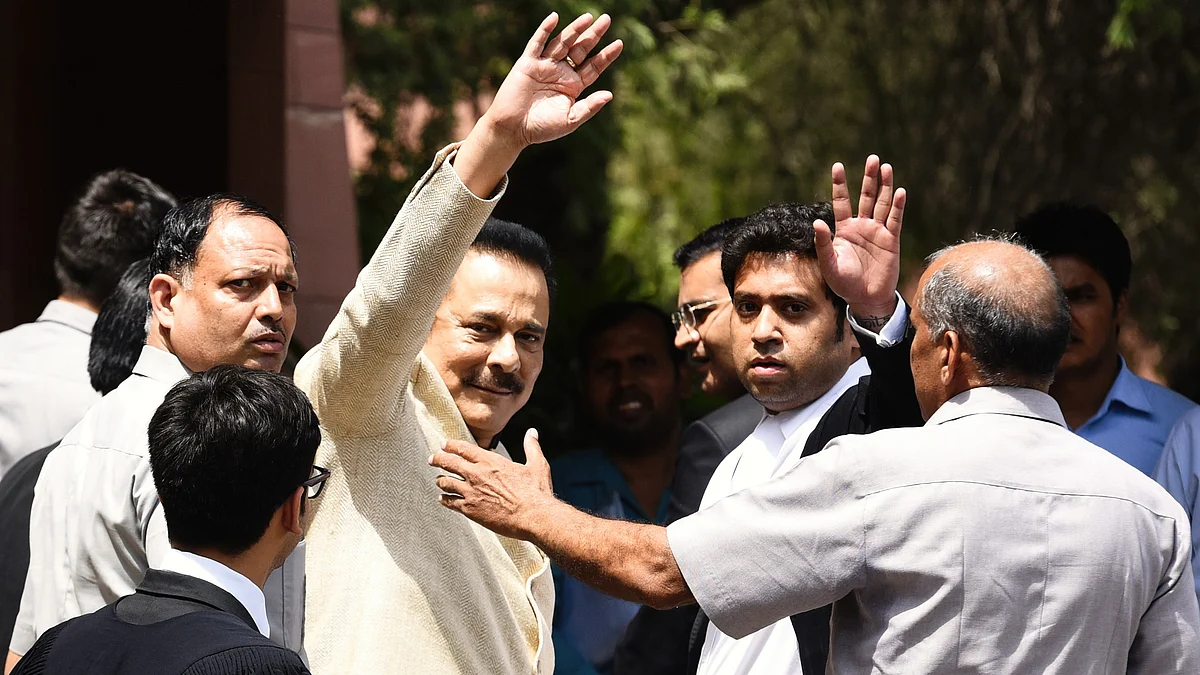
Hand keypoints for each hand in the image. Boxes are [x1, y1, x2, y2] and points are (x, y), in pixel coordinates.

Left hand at [431, 429, 557, 539]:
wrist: (533, 516)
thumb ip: (531, 447)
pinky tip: (442, 499)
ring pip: (446, 482)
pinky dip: (444, 499)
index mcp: (491, 461)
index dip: (451, 445)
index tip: (444, 444)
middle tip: (432, 459)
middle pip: (449, 463)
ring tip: (438, 480)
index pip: (464, 449)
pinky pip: (450, 502)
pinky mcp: (469, 509)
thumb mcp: (537, 464)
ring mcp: (471, 492)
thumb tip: (532, 433)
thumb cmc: (536, 491)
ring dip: (441, 480)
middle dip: (438, 459)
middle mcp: (476, 474)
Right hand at [454, 13, 623, 196]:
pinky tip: (554, 18)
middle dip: (593, 35)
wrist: (512, 129)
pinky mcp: (527, 63)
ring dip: (574, 29)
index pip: (593, 67)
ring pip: (562, 43)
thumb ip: (589, 107)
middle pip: (580, 49)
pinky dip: (545, 30)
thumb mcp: (570, 120)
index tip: (619, 43)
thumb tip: (610, 94)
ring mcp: (544, 66)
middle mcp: (560, 73)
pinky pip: (537, 43)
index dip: (606, 55)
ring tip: (588, 17)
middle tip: (606, 19)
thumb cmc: (541, 128)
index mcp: (572, 86)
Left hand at [813, 155, 905, 320]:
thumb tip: (817, 222)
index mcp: (844, 230)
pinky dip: (897, 206)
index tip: (837, 165)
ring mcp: (877, 232)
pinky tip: (899, 191)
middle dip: (869, 178)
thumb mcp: (829, 264)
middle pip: (865, 196)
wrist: (866, 299)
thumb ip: (823, 243)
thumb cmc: (844, 284)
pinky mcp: (891, 240)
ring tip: (885, 167)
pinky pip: (894, 220)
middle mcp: (862, 226)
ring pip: (881, 203)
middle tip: (872, 158)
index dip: (840, 184)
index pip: (841, 201)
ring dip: (884, 186)